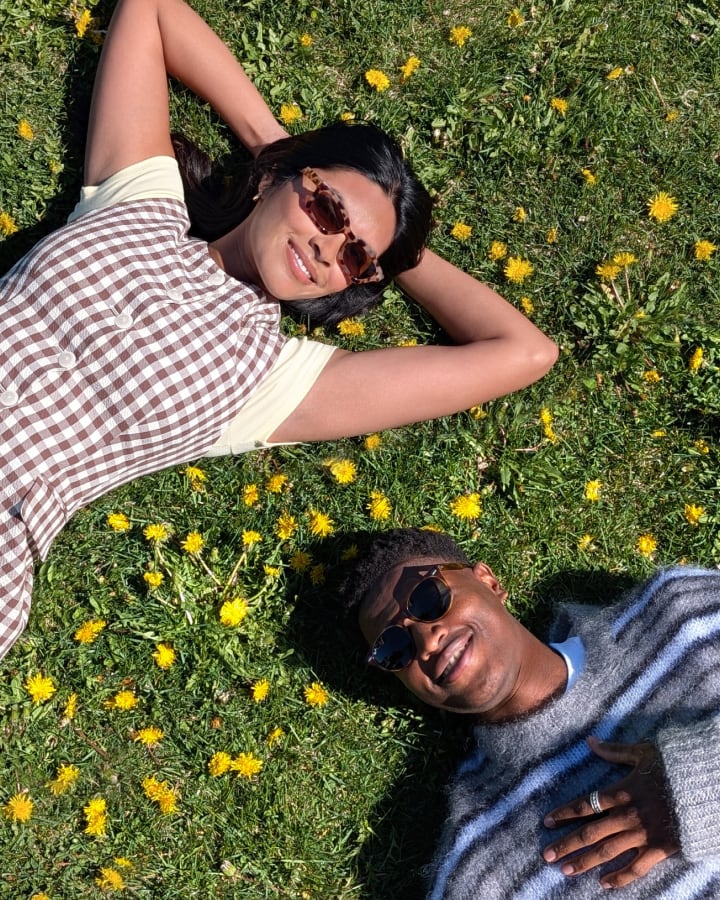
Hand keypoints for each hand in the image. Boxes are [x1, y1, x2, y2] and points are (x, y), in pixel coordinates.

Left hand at [542, 736, 678, 888]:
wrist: (704, 787)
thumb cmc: (673, 767)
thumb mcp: (642, 754)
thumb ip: (614, 751)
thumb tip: (590, 741)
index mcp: (621, 792)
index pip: (585, 805)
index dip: (564, 814)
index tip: (546, 823)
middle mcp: (627, 815)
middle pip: (589, 832)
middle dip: (566, 844)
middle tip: (546, 855)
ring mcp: (642, 834)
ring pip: (607, 852)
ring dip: (584, 862)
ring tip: (564, 870)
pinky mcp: (659, 849)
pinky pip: (636, 868)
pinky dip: (619, 878)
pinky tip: (603, 884)